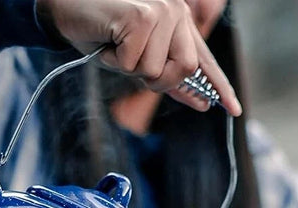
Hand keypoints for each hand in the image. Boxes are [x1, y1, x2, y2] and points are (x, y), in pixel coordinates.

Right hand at [36, 0, 241, 114]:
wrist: (64, 6)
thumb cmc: (100, 31)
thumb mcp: (138, 58)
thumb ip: (168, 74)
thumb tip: (200, 100)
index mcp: (178, 21)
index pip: (203, 59)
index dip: (219, 85)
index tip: (232, 108)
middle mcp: (175, 11)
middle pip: (185, 69)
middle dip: (157, 79)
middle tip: (132, 63)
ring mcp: (160, 10)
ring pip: (156, 70)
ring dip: (129, 67)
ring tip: (115, 45)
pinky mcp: (141, 16)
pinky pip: (133, 63)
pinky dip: (114, 60)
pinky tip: (107, 39)